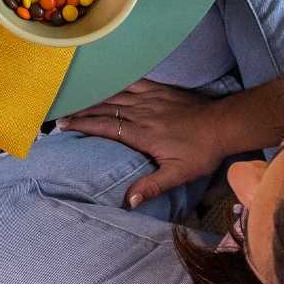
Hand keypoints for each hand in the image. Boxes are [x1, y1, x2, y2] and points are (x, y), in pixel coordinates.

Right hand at [60, 80, 265, 208]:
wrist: (223, 125)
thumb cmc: (200, 152)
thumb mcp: (178, 174)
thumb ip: (152, 186)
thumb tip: (127, 201)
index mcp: (141, 134)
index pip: (104, 127)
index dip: (82, 125)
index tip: (62, 125)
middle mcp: (141, 112)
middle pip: (104, 109)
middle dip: (81, 110)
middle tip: (60, 112)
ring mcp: (150, 98)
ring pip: (115, 95)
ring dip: (94, 97)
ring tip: (76, 99)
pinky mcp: (160, 90)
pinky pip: (133, 83)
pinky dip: (117, 83)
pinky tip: (108, 82)